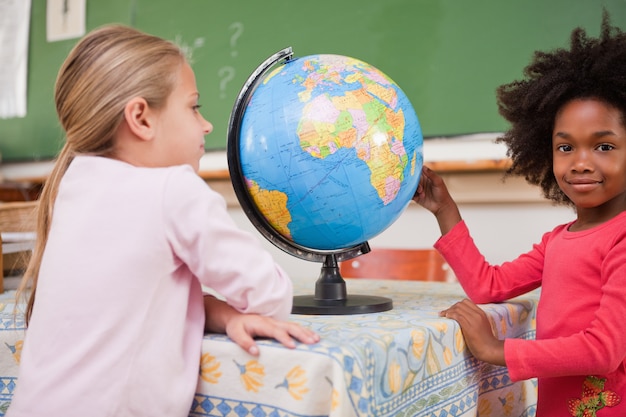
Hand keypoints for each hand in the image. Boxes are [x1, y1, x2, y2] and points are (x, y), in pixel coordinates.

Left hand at [203, 295, 319, 355]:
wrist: (236, 317)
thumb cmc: (236, 327)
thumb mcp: (236, 334)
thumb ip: (245, 342)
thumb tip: (256, 352)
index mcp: (263, 324)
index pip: (276, 331)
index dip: (285, 338)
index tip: (293, 346)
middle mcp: (272, 322)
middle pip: (290, 326)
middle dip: (302, 334)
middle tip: (312, 342)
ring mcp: (276, 322)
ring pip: (294, 326)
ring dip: (306, 332)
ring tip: (317, 339)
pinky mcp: (278, 325)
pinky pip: (293, 327)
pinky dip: (304, 331)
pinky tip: (311, 336)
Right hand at [413, 166, 461, 234]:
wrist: (441, 206)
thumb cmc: (442, 193)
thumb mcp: (438, 182)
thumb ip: (431, 174)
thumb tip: (423, 167)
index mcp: (426, 176)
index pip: (418, 171)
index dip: (414, 170)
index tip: (410, 170)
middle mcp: (421, 182)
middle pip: (412, 179)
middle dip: (414, 183)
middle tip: (420, 188)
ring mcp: (418, 189)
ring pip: (410, 187)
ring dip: (414, 190)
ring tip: (422, 194)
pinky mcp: (415, 197)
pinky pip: (409, 194)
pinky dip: (410, 195)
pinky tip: (416, 197)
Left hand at [440, 299, 504, 365]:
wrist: (490, 349)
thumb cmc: (485, 340)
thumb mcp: (482, 325)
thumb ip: (474, 319)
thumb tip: (462, 317)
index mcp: (481, 313)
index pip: (467, 302)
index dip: (457, 305)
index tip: (452, 310)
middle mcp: (477, 314)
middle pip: (461, 304)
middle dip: (451, 307)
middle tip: (446, 313)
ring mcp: (473, 319)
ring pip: (458, 308)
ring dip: (448, 310)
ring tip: (443, 315)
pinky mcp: (469, 326)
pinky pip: (457, 316)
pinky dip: (450, 314)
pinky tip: (447, 317)